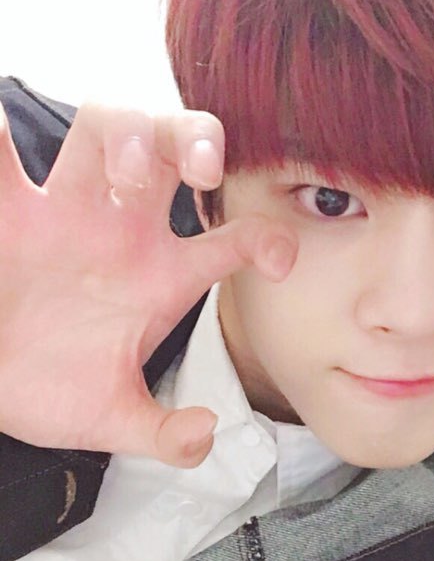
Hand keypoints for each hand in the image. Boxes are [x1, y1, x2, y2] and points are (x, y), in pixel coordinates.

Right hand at [0, 102, 295, 466]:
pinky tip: (6, 130)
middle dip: (197, 139)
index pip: (234, 238)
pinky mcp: (6, 210)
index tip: (278, 261)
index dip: (267, 239)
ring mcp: (67, 210)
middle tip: (202, 173)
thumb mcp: (112, 419)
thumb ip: (162, 434)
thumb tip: (203, 434)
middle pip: (176, 147)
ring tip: (128, 175)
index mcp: (163, 276)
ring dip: (128, 131)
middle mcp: (125, 230)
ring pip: (107, 126)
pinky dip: (1, 133)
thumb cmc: (52, 392)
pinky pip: (2, 155)